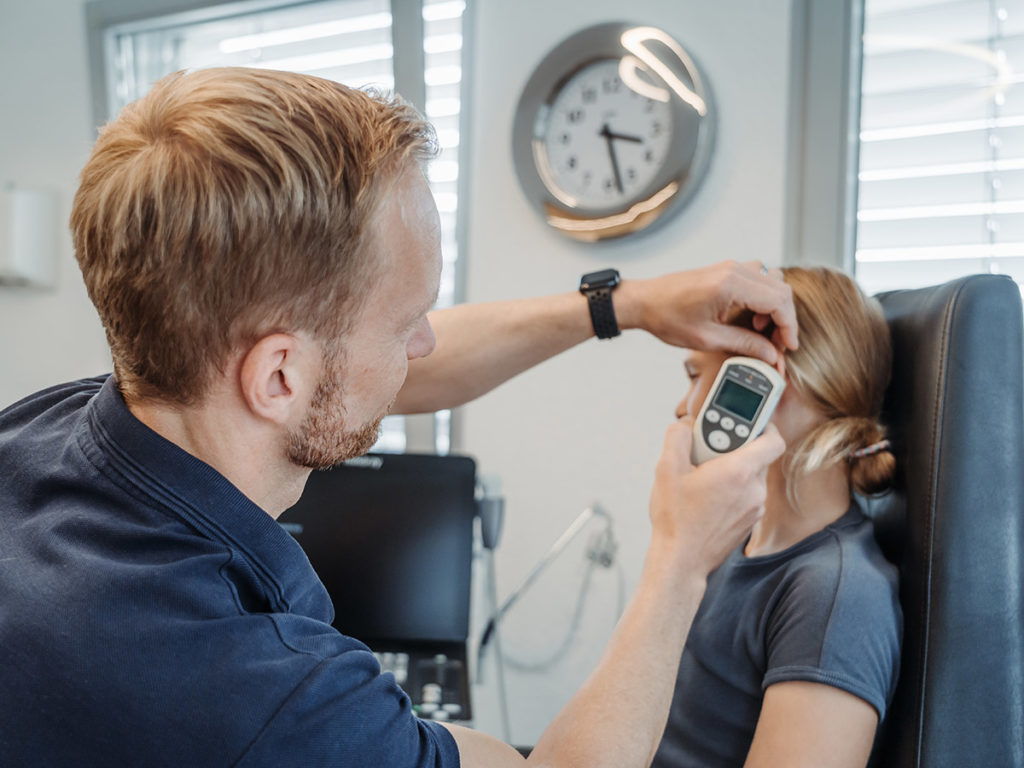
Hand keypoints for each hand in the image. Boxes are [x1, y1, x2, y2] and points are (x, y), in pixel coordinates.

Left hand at [617, 261, 797, 363]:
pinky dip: (763, 298)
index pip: (778, 301)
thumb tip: (770, 354)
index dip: (788, 326)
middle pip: (781, 290)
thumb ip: (744, 344)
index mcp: (730, 284)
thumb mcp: (706, 339)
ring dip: (775, 307)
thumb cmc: (666, 317)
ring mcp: (730, 267)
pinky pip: (758, 279)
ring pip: (773, 282)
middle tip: (776, 344)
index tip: (788, 346)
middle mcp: (733, 270)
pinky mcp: (726, 270)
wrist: (644, 301)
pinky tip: (751, 317)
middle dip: (784, 319)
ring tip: (761, 331)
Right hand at [648, 417, 784, 575]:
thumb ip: (678, 436)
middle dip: (734, 447)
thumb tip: (687, 424)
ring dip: (732, 469)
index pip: (772, 438)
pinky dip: (733, 489)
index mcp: (739, 471)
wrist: (682, 561)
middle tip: (708, 449)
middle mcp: (754, 490)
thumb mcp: (666, 469)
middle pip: (757, 455)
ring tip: (703, 475)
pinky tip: (707, 495)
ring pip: (751, 476)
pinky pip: (747, 494)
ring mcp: (755, 508)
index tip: (746, 419)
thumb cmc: (676, 520)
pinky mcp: (750, 521)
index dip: (763, 424)